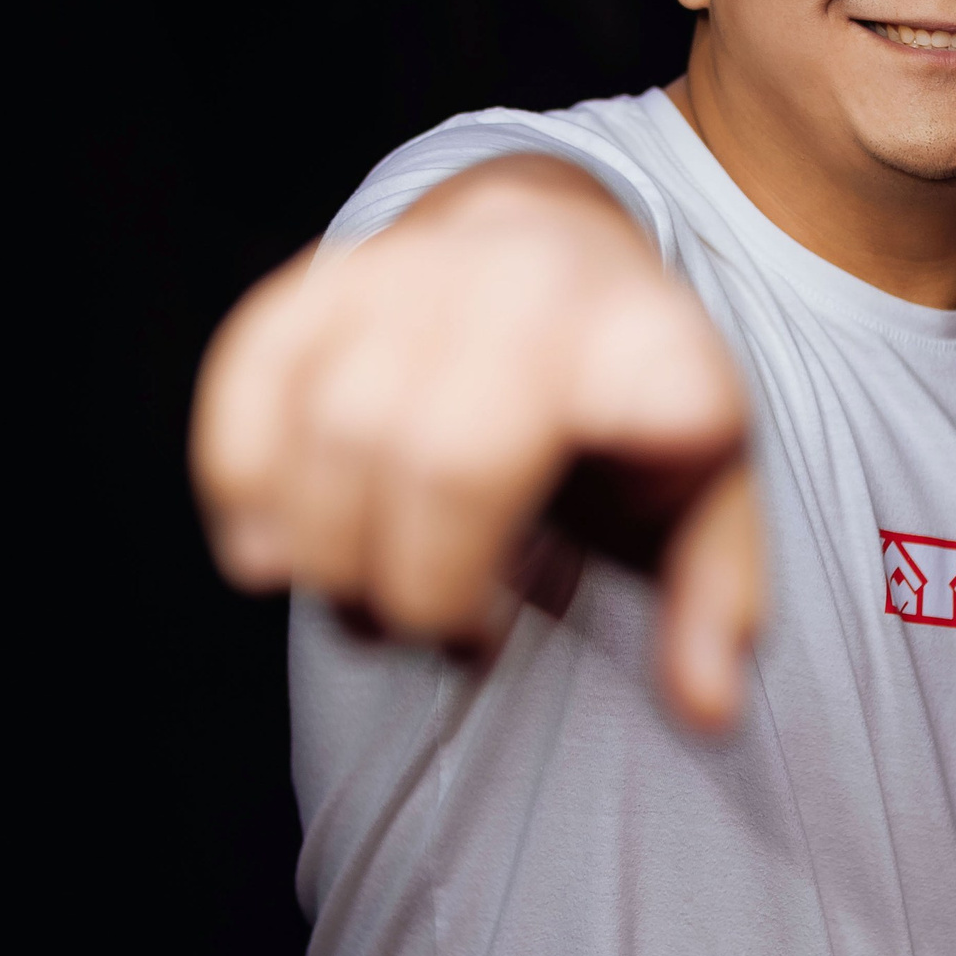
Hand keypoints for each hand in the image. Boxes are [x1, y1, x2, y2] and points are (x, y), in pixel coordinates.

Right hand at [189, 156, 761, 726]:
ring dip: (326, 556)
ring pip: (329, 426)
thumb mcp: (708, 491)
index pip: (578, 449)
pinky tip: (274, 552)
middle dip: (413, 588)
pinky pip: (245, 385)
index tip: (497, 629)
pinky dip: (241, 487)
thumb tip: (708, 709)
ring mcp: (411, 270)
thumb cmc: (628, 406)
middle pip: (435, 459)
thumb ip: (714, 600)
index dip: (486, 572)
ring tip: (367, 602)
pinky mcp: (315, 278)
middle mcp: (523, 288)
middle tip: (433, 633)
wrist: (554, 246)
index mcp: (639, 345)